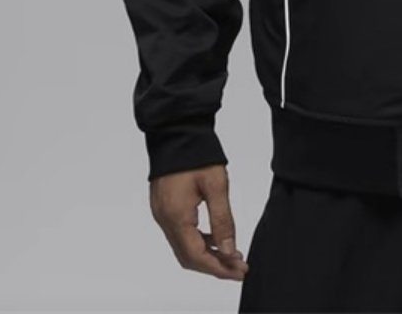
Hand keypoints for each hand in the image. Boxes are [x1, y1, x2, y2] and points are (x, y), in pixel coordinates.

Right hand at [149, 163, 249, 280]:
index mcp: (176, 216)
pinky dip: (197, 241)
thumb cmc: (198, 154)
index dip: (218, 268)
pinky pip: (179, 234)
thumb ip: (222, 220)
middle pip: (188, 256)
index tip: (240, 271)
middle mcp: (164, 220)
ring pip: (183, 247)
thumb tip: (228, 251)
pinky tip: (215, 238)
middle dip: (214, 265)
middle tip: (238, 267)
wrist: (177, 130)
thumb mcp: (217, 186)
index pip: (196, 256)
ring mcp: (161, 214)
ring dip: (206, 254)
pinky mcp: (163, 207)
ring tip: (231, 254)